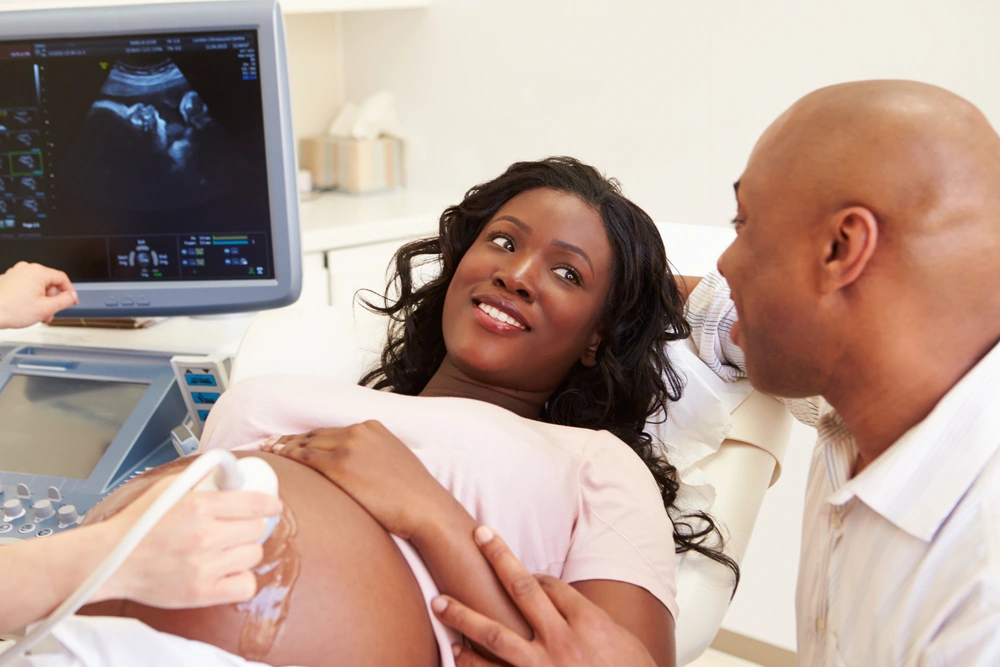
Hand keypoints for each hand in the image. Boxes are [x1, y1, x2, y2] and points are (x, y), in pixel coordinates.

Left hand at [0, 261, 77, 327]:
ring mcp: (15, 273)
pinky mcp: (7, 280)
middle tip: (50, 312)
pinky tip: (25, 309)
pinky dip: (29, 296)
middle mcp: (26, 269)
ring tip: (36, 313)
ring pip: (37, 285)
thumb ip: (65, 301)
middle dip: (52, 299)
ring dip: (41, 299)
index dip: (70, 292)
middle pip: (49, 282)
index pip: (63, 279)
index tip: (71, 301)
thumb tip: (72, 296)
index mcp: (38, 272)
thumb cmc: (9, 310)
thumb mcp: (46, 308)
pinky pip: (25, 286)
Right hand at [96, 475, 282, 607]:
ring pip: (253, 556)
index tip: (272, 506)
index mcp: (199, 507)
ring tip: (227, 550)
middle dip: (250, 527)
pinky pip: (245, 586)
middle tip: (238, 529)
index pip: (255, 504)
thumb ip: (200, 479)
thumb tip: (228, 470)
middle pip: (256, 530)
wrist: (109, 562)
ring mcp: (205, 567)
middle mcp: (206, 536)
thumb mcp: (167, 489)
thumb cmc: (136, 524)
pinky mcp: (202, 593)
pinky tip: (228, 572)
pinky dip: (241, 579)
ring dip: (244, 551)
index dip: (269, 504)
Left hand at [262, 421, 458, 539]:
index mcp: (373, 428)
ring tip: (269, 450)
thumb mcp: (395, 461)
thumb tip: (358, 468)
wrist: (424, 507)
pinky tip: (276, 459)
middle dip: (292, 439)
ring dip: (285, 447)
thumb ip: (373, 456)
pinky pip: (305, 458)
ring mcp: (348, 447)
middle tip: (272, 443)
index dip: (310, 437)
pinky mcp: (339, 466)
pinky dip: (287, 457)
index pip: (332, 431)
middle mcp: (359, 432)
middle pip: (316, 435)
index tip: (294, 440)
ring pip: (306, 444)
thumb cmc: (413, 494)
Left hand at [432, 527, 656, 666]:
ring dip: (464, 617)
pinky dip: (473, 664)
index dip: (533, 575)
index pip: (552, 586)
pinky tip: (455, 654)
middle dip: (499, 559)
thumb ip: (590, 622)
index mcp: (589, 623)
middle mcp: (562, 641)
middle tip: (479, 536)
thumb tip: (566, 608)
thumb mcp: (621, 642)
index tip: (520, 571)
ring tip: (439, 603)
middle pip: (522, 589)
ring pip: (495, 635)